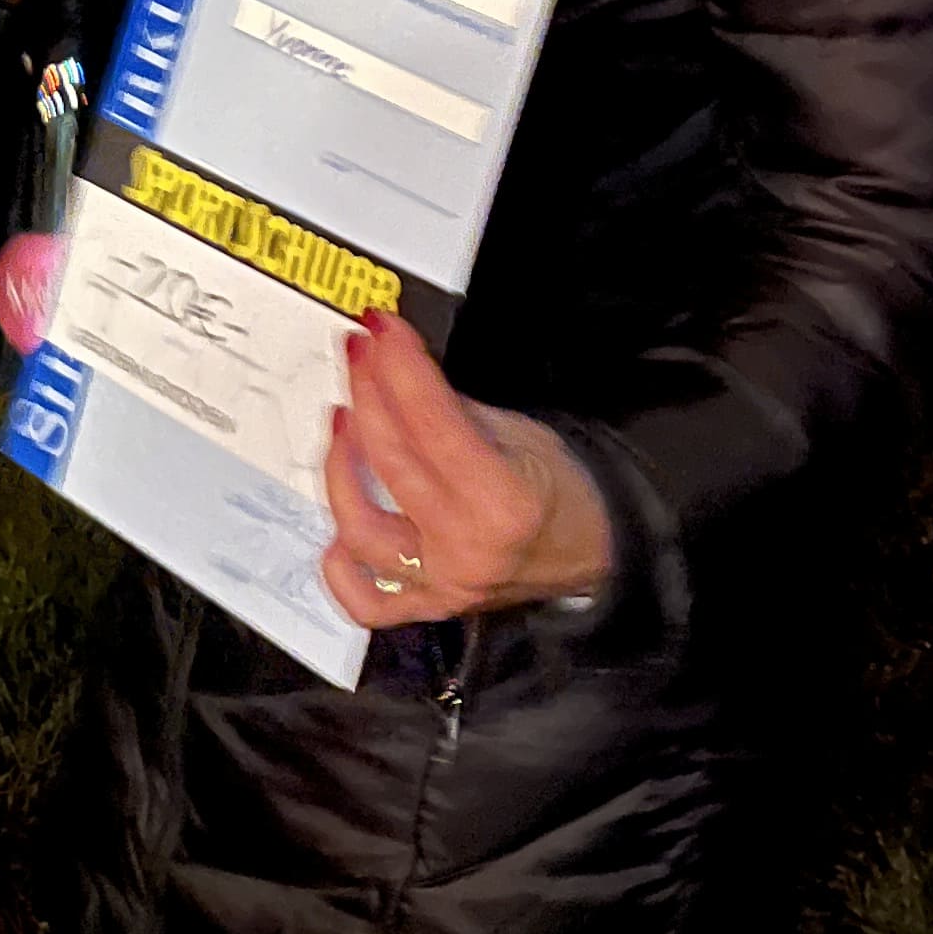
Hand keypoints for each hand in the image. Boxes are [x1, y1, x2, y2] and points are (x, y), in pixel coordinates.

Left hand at [317, 307, 614, 635]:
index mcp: (504, 500)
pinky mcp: (430, 605)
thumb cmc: (563, 490)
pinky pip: (367, 603)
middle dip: (367, 391)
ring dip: (340, 468)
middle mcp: (469, 547)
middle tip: (360, 353)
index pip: (430, 420)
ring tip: (344, 422)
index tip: (380, 328)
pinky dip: (341, 570)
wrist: (595, 552)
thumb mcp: (521, 432)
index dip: (398, 364)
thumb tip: (393, 366)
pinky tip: (337, 533)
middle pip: (392, 459)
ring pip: (362, 528)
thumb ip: (451, 409)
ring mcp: (444, 583)